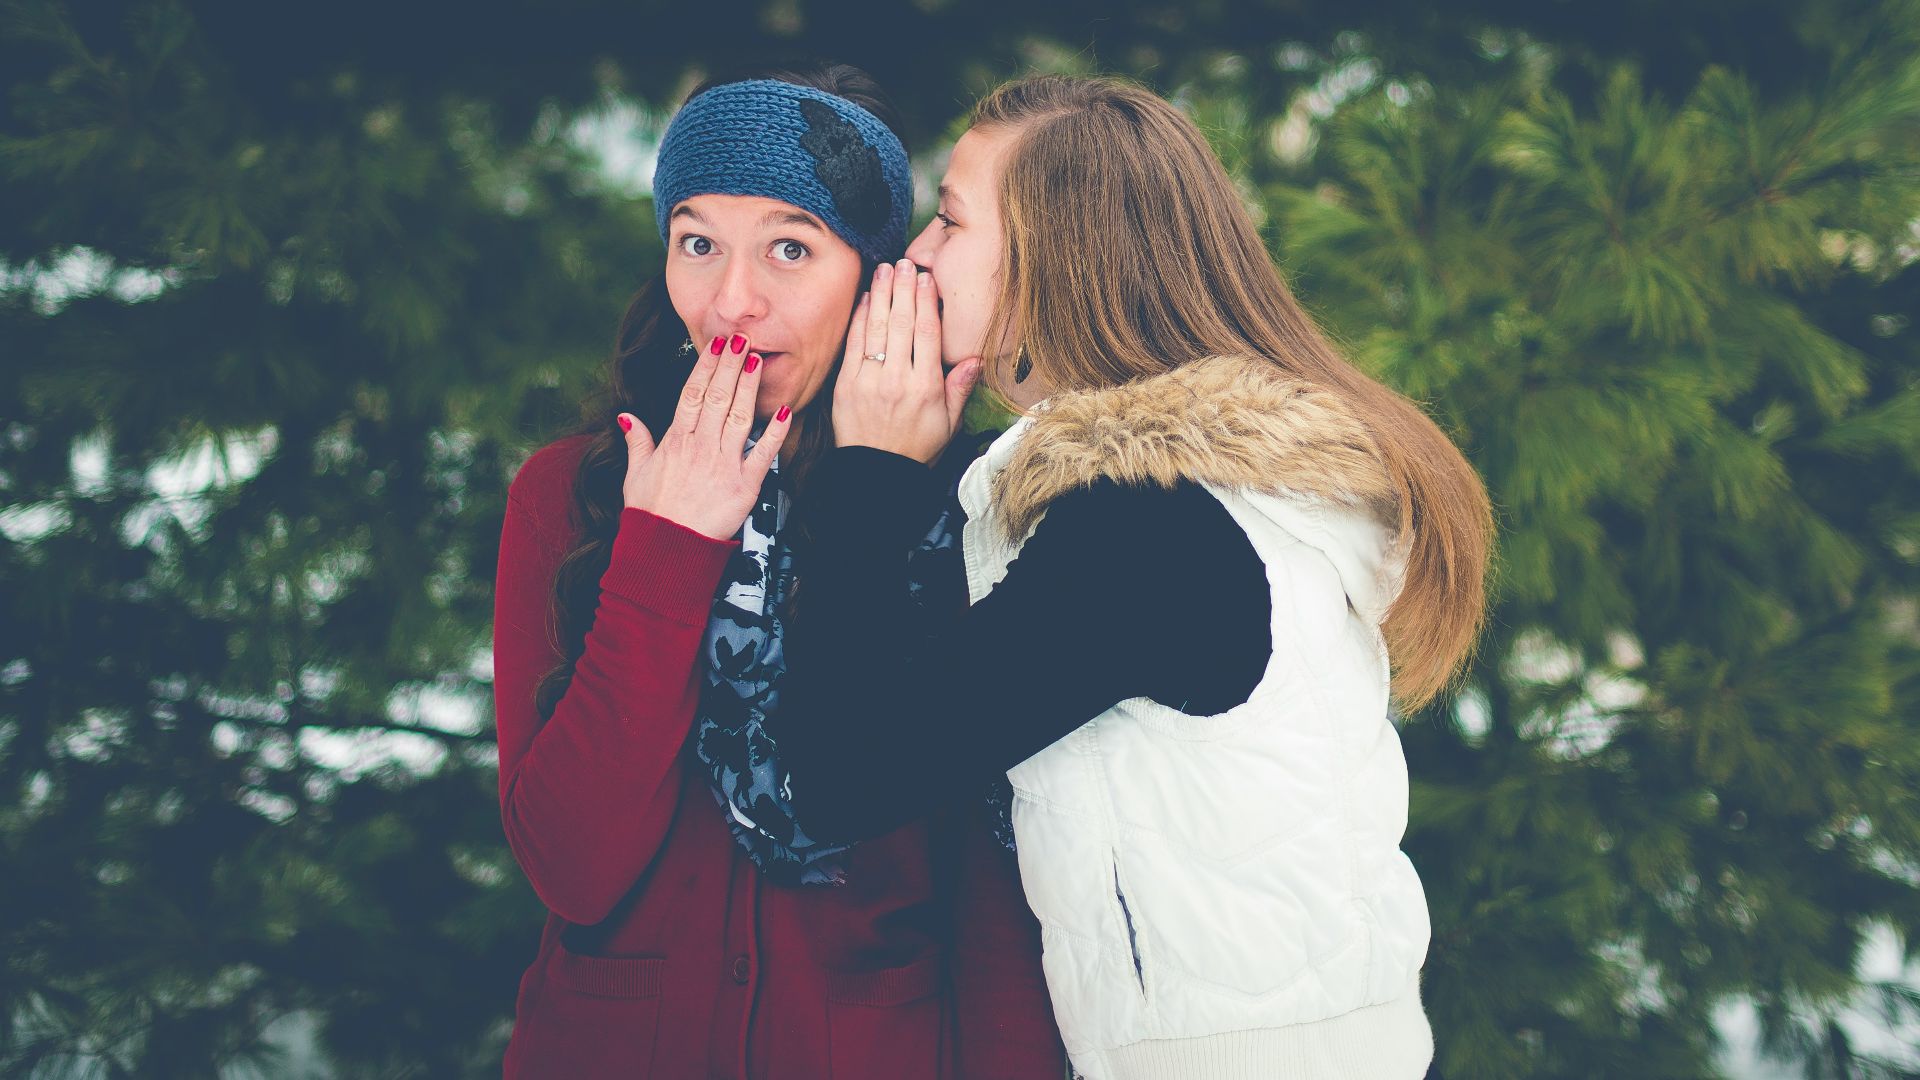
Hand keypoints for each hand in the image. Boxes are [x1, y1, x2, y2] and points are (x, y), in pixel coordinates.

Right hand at [618, 337, 792, 539]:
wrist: (665, 550)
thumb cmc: (650, 515)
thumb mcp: (635, 475)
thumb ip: (637, 442)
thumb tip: (626, 417)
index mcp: (675, 441)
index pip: (692, 394)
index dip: (705, 367)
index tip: (715, 346)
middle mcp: (699, 447)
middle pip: (717, 397)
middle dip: (729, 366)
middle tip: (741, 339)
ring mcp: (722, 465)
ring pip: (738, 417)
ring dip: (749, 387)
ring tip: (758, 360)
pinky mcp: (744, 486)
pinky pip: (762, 455)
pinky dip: (774, 433)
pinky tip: (785, 411)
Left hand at [832, 259, 982, 464]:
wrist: (877, 474)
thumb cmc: (916, 448)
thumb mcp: (948, 423)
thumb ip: (959, 388)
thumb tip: (975, 358)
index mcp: (926, 387)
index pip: (927, 334)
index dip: (927, 302)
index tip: (927, 278)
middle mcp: (898, 380)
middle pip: (902, 323)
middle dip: (904, 288)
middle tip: (906, 263)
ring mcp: (869, 380)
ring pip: (877, 328)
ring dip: (881, 294)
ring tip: (885, 269)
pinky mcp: (846, 385)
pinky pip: (854, 344)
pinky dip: (860, 318)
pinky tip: (866, 298)